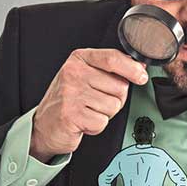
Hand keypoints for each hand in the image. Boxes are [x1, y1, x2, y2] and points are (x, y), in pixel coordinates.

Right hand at [29, 48, 147, 162]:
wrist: (45, 124)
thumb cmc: (69, 99)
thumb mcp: (87, 75)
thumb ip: (111, 69)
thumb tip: (139, 67)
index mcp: (79, 59)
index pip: (113, 58)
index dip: (132, 69)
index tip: (141, 77)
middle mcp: (73, 73)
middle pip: (120, 86)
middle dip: (115, 99)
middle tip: (96, 101)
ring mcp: (71, 93)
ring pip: (114, 106)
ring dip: (105, 114)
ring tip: (88, 111)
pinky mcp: (71, 114)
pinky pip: (102, 122)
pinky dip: (96, 126)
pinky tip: (83, 121)